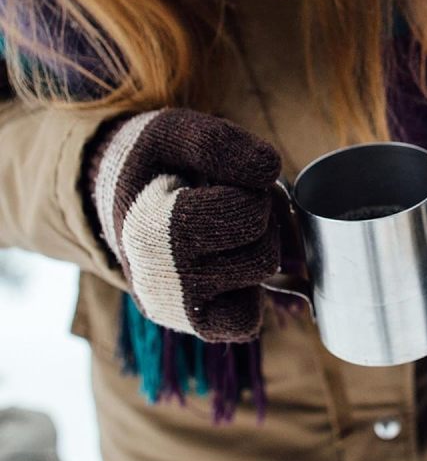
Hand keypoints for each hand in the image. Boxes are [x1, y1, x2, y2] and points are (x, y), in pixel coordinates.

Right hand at [87, 108, 281, 342]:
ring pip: (261, 278)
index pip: (248, 213)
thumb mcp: (176, 133)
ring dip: (257, 247)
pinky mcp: (193, 326)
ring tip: (226, 230)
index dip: (253, 188)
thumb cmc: (158, 165)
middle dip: (259, 219)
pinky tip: (227, 263)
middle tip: (228, 204)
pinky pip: (248, 320)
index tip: (221, 179)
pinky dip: (249, 290)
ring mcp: (175, 309)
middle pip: (263, 252)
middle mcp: (159, 280)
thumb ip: (220, 142)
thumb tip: (269, 168)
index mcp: (150, 230)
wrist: (123, 201)